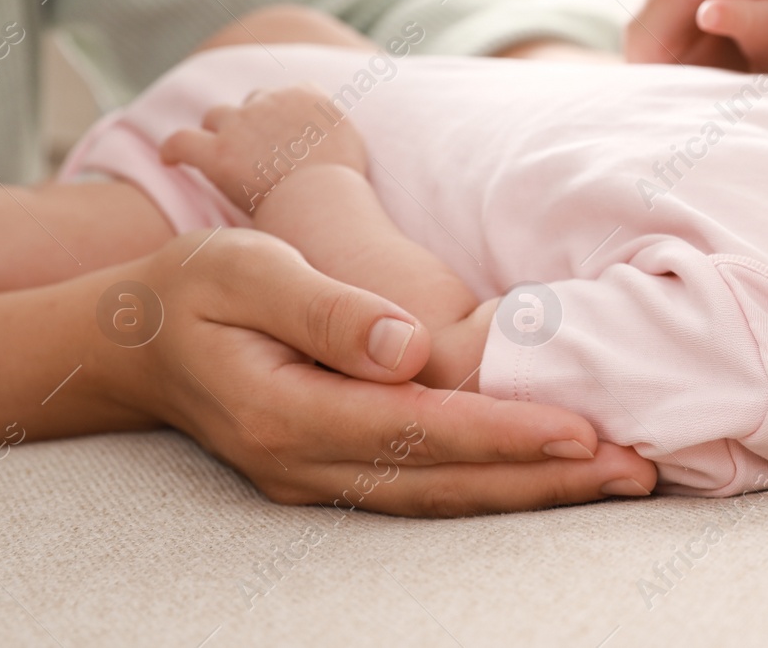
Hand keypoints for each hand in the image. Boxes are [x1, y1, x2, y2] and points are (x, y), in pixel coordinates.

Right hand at [114, 229, 655, 513]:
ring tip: (614, 479)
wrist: (133, 340)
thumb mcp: (245, 269)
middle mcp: (304, 462)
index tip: (580, 430)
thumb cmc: (196, 287)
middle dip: (543, 477)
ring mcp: (315, 477)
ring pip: (439, 498)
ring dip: (528, 492)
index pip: (418, 429)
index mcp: (287, 411)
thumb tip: (408, 344)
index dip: (503, 431)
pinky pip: (421, 490)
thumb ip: (325, 309)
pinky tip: (544, 477)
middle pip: (444, 481)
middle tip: (634, 471)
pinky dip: (489, 488)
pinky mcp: (329, 472)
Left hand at [159, 85, 367, 211]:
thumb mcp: (351, 138)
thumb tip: (320, 127)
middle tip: (259, 154)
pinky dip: (172, 149)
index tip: (284, 133)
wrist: (322, 201)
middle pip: (252, 101)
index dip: (284, 113)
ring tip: (223, 157)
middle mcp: (270, 101)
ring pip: (216, 116)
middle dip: (253, 122)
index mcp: (305, 95)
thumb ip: (329, 122)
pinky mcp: (216, 152)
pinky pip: (180, 141)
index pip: (289, 91)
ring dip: (218, 132)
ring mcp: (241, 124)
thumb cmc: (342, 181)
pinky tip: (169, 161)